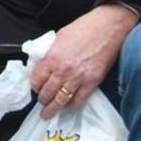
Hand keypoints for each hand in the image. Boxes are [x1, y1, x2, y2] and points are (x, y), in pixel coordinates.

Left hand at [31, 3, 137, 118]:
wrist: (107, 27)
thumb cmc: (85, 28)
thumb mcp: (59, 37)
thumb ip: (50, 52)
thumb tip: (43, 62)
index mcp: (52, 57)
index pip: (36, 79)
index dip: (34, 86)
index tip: (35, 88)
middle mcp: (63, 70)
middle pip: (47, 92)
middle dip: (42, 100)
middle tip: (41, 104)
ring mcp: (78, 78)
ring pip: (61, 100)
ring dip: (53, 108)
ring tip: (48, 113)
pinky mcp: (92, 82)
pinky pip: (79, 100)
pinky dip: (72, 106)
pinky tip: (68, 107)